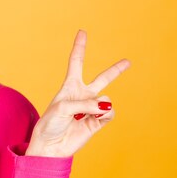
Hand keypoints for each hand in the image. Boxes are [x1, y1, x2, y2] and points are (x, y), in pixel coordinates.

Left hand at [25, 29, 130, 157]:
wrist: (51, 145)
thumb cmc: (50, 123)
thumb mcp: (61, 107)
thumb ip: (84, 103)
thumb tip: (105, 106)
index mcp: (69, 86)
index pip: (76, 62)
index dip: (80, 47)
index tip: (82, 32)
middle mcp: (82, 95)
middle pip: (102, 79)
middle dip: (116, 70)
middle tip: (128, 61)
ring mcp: (92, 108)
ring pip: (106, 99)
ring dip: (96, 106)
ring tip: (83, 116)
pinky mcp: (98, 122)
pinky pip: (109, 113)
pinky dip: (103, 115)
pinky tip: (94, 120)